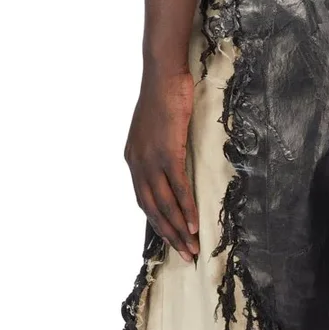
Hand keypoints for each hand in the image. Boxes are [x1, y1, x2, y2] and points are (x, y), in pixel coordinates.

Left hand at [124, 68, 199, 261]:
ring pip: (164, 204)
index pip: (144, 200)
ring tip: (191, 248)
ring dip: (179, 229)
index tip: (172, 240)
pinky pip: (178, 189)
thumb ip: (159, 149)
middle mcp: (138, 163)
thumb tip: (172, 166)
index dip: (158, 224)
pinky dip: (187, 210)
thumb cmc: (164, 96)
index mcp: (133, 159)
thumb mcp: (156, 129)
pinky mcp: (167, 153)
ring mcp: (151, 159)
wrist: (163, 74)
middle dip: (169, 235)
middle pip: (152, 209)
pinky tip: (195, 226)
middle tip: (184, 256)